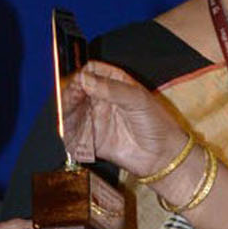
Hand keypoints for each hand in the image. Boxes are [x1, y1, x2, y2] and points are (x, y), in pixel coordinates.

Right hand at [64, 61, 190, 178]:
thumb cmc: (157, 124)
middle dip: (69, 94)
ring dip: (65, 112)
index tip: (78, 82)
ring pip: (71, 111)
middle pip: (76, 91)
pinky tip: (68, 131)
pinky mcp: (91, 139)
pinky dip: (66, 132)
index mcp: (114, 83)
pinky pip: (72, 134)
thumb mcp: (137, 100)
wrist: (162, 156)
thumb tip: (84, 79)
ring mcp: (95, 118)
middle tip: (69, 99)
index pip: (90, 71)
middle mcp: (101, 99)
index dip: (82, 75)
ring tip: (67, 115)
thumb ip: (111, 89)